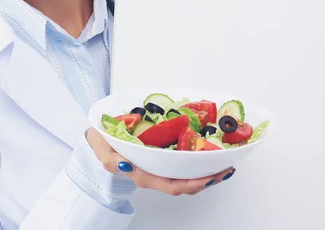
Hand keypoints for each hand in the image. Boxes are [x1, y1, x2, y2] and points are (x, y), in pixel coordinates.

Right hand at [87, 128, 234, 195]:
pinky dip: (198, 165)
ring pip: (185, 179)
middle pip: (185, 185)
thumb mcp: (103, 149)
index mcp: (142, 174)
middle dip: (208, 180)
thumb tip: (126, 166)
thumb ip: (112, 159)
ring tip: (224, 166)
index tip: (211, 176)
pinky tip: (209, 158)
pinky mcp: (161, 162)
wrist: (98, 138)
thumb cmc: (102, 142)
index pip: (172, 185)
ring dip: (206, 174)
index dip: (193, 183)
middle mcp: (154, 175)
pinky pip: (182, 169)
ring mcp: (159, 170)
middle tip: (226, 170)